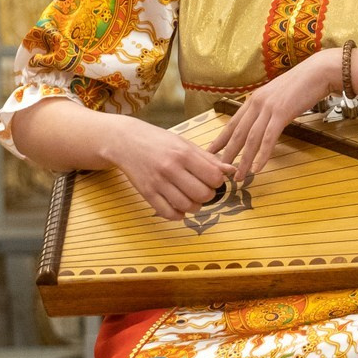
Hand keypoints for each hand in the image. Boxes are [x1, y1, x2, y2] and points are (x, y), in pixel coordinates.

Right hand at [105, 116, 231, 223]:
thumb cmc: (159, 141)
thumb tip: (231, 170)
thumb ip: (208, 158)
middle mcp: (170, 168)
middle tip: (204, 191)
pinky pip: (168, 213)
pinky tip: (180, 208)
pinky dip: (178, 215)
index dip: (218, 182)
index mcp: (183, 154)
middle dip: (209, 196)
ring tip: (193, 199)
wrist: (125, 141)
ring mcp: (157, 182)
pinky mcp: (147, 193)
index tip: (213, 180)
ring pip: (187, 206)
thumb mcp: (184, 144)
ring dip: (195, 207)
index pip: (213, 177)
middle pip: (202, 194)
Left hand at [209, 49, 341, 184]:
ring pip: (251, 138)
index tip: (211, 151)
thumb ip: (268, 107)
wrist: (317, 72)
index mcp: (254, 99)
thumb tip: (263, 121)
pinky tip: (258, 167)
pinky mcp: (281, 113)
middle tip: (220, 170)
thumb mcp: (278, 95)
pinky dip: (262, 155)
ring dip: (244, 160)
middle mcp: (257, 103)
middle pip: (238, 133)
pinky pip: (269, 138)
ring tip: (240, 176)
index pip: (233, 122)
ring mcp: (268, 108)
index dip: (221, 139)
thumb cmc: (301, 84)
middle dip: (228, 154)